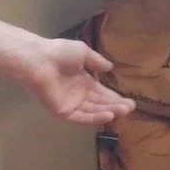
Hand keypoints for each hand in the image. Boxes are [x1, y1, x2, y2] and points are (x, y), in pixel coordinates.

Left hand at [16, 37, 135, 127]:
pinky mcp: (63, 112)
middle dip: (116, 106)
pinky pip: (81, 117)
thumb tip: (109, 68)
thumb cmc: (59, 53)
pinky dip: (95, 118)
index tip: (130, 101)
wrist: (39, 60)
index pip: (102, 93)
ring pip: (93, 112)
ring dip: (108, 112)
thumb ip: (96, 61)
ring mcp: (70, 104)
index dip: (115, 98)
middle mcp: (78, 95)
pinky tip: (109, 115)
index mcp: (82, 81)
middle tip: (130, 108)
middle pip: (100, 104)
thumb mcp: (82, 52)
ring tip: (123, 111)